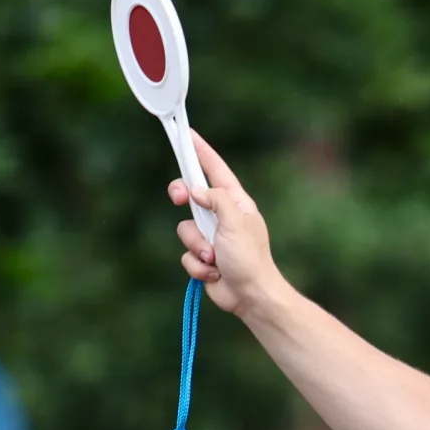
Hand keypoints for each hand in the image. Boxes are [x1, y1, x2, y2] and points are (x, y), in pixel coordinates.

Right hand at [171, 134, 282, 316]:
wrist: (250, 296)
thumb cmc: (249, 258)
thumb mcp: (235, 221)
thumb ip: (215, 199)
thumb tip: (195, 191)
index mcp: (235, 202)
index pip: (214, 169)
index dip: (199, 150)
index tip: (185, 133)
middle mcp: (222, 216)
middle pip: (190, 194)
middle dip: (181, 197)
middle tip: (178, 198)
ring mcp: (211, 236)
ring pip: (184, 228)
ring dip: (197, 246)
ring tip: (214, 258)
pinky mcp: (203, 257)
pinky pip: (186, 255)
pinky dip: (197, 266)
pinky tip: (214, 274)